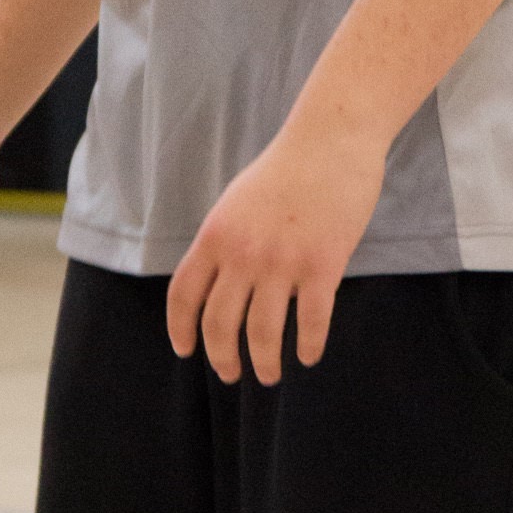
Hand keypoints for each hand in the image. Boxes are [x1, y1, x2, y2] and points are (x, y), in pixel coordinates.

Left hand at [166, 115, 385, 387]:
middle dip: (223, 360)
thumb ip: (223, 243)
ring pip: (264, 335)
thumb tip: (214, 289)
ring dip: (265, 364)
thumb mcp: (236, 202)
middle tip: (232, 374)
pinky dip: (309, 348)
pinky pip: (311, 324)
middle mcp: (243, 252)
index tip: (187, 351)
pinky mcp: (323, 265)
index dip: (181, 330)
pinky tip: (309, 355)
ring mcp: (283, 261)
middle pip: (220, 326)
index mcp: (215, 234)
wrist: (331, 139)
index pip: (184, 295)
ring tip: (269, 374)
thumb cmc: (285, 170)